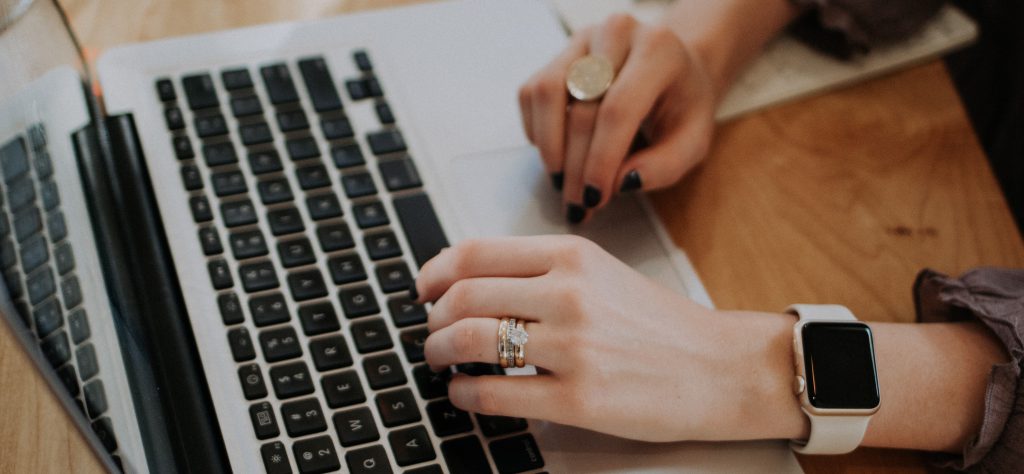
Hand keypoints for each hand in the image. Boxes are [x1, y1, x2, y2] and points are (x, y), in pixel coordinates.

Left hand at [414, 235, 800, 441]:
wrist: (721, 368)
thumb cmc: (661, 324)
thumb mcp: (602, 274)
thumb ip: (542, 272)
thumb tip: (472, 282)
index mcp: (572, 256)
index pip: (475, 252)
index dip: (435, 271)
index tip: (423, 288)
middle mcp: (569, 294)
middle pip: (463, 296)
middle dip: (432, 318)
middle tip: (430, 331)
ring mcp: (573, 347)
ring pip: (470, 341)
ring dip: (439, 352)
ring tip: (441, 361)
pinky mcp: (578, 399)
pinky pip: (495, 393)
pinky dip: (464, 394)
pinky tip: (464, 394)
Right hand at [518, 14, 715, 222]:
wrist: (673, 68)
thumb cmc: (682, 106)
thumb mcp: (693, 141)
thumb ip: (665, 166)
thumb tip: (622, 183)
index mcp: (658, 50)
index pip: (618, 108)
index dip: (601, 159)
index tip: (595, 198)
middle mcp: (617, 33)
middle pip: (581, 107)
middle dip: (576, 166)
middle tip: (578, 204)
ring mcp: (583, 39)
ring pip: (546, 93)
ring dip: (549, 147)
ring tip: (562, 182)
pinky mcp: (558, 53)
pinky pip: (532, 93)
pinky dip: (538, 131)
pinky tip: (558, 154)